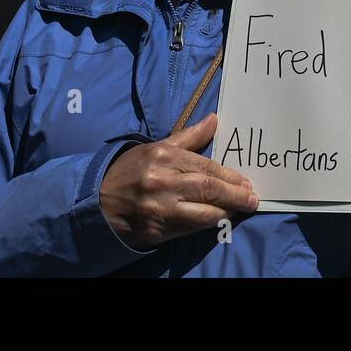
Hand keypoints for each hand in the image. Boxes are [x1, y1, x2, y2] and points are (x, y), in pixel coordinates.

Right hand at [99, 113, 257, 249]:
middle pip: (208, 190)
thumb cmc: (132, 170)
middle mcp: (162, 182)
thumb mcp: (157, 147)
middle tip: (251, 199)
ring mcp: (159, 209)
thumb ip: (190, 137)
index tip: (246, 183)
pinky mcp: (156, 231)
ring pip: (202, 214)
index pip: (206, 168)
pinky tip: (217, 219)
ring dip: (225, 213)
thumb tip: (215, 120)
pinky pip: (189, 229)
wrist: (98, 201)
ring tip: (238, 210)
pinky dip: (206, 225)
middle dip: (234, 196)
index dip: (230, 177)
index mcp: (164, 158)